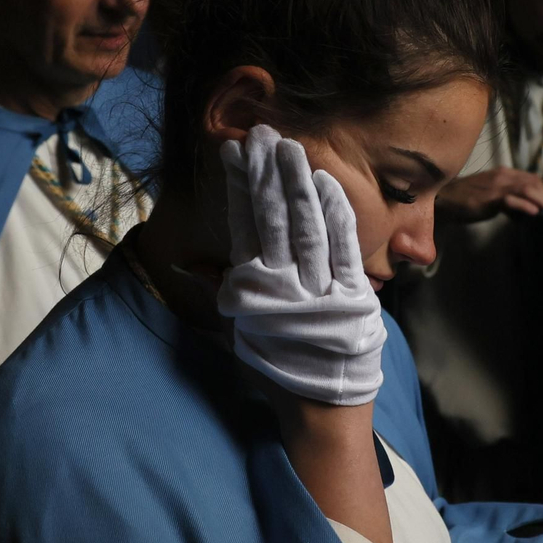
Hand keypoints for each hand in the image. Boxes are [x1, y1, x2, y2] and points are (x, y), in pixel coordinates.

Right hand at [217, 126, 385, 405]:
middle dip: (266, 175)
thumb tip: (191, 263)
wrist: (321, 409)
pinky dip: (335, 215)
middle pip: (273, 220)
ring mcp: (317, 289)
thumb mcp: (243, 329)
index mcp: (254, 289)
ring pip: (305, 227)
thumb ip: (224, 290)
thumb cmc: (281, 367)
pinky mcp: (351, 295)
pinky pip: (342, 248)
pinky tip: (327, 183)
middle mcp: (282, 285)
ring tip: (290, 147)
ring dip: (296, 185)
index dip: (238, 188)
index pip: (243, 227)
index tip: (233, 152)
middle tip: (261, 133)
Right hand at [436, 167, 542, 221]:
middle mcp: (503, 176)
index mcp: (504, 174)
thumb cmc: (465, 199)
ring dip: (542, 202)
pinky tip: (534, 214)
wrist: (442, 200)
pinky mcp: (489, 198)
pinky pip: (511, 199)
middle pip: (534, 182)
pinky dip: (525, 206)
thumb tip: (525, 213)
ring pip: (527, 189)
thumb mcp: (490, 195)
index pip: (532, 178)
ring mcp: (496, 186)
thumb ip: (507, 200)